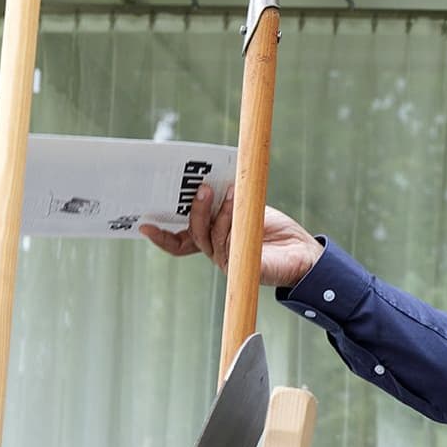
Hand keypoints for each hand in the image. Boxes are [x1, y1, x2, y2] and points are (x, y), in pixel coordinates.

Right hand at [139, 181, 321, 289]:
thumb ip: (224, 200)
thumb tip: (206, 178)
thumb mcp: (244, 208)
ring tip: (224, 189)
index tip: (143, 224)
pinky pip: (229, 242)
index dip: (162, 237)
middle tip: (200, 188)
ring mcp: (228, 262)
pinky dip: (230, 219)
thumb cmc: (272, 229)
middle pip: (192, 235)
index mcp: (211, 240)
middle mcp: (215, 253)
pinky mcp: (242, 267)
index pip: (180, 243)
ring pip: (210, 235)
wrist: (303, 250)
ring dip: (216, 210)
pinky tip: (235, 202)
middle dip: (193, 210)